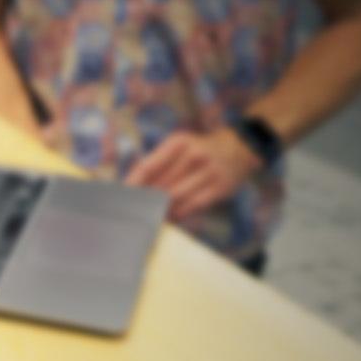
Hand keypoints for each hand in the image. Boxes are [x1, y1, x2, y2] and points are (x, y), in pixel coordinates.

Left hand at [123, 128, 262, 222]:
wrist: (238, 148)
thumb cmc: (198, 149)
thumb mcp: (178, 145)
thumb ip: (156, 161)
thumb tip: (132, 185)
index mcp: (178, 143)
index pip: (147, 166)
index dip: (133, 184)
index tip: (122, 196)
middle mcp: (193, 156)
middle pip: (160, 185)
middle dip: (145, 200)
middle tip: (132, 211)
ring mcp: (208, 173)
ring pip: (175, 198)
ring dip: (160, 209)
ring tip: (149, 215)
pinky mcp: (219, 189)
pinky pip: (192, 206)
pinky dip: (178, 214)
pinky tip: (170, 217)